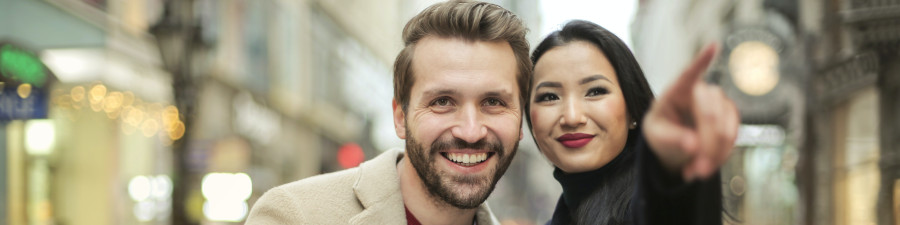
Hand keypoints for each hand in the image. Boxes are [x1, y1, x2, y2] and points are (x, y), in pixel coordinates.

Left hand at [642, 43, 739, 181]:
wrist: (674, 143)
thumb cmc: (660, 132)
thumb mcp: (656, 136)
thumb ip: (671, 138)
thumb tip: (693, 145)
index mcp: (677, 90)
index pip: (689, 74)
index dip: (701, 61)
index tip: (713, 46)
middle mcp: (701, 91)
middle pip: (710, 116)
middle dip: (704, 147)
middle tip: (694, 172)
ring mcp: (719, 102)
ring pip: (726, 129)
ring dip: (714, 155)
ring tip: (696, 173)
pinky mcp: (731, 115)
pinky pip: (733, 136)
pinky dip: (721, 155)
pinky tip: (706, 166)